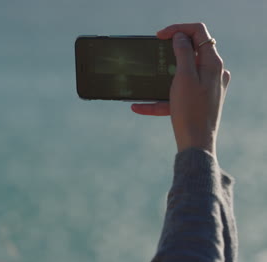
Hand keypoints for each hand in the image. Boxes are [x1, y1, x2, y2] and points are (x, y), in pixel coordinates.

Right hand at [131, 23, 230, 154]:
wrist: (196, 144)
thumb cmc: (191, 111)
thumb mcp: (184, 78)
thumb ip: (183, 53)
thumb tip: (180, 36)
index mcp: (212, 64)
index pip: (199, 33)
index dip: (178, 29)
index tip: (159, 36)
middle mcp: (212, 73)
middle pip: (190, 51)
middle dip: (169, 51)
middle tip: (153, 52)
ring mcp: (205, 87)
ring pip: (180, 74)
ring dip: (160, 77)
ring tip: (145, 80)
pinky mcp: (196, 100)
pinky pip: (175, 94)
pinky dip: (159, 99)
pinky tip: (138, 106)